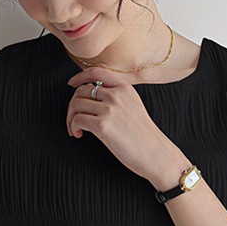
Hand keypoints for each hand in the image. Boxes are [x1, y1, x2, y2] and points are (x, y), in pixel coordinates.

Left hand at [66, 66, 174, 181]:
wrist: (156, 153)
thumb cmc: (144, 136)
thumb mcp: (134, 106)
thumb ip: (117, 97)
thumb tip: (93, 96)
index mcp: (124, 88)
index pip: (96, 72)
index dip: (79, 77)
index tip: (71, 84)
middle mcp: (116, 95)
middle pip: (81, 91)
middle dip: (72, 105)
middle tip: (73, 118)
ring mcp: (110, 109)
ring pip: (76, 104)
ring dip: (71, 118)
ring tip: (76, 129)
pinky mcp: (103, 126)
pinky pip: (77, 119)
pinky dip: (73, 127)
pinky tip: (79, 135)